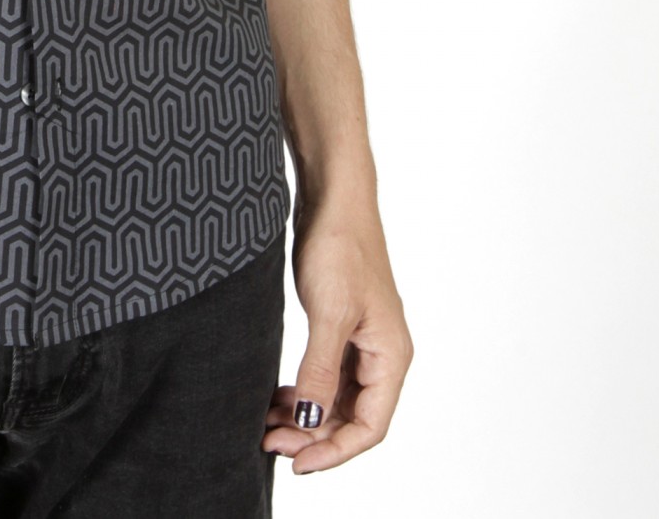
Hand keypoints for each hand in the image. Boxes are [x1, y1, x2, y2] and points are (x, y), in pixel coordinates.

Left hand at [263, 194, 413, 474]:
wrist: (333, 197)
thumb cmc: (341, 246)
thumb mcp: (329, 313)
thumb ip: (322, 371)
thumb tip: (313, 423)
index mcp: (391, 356)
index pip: (370, 427)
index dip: (335, 451)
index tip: (296, 461)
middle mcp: (381, 354)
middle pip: (353, 418)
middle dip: (314, 436)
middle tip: (269, 441)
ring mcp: (361, 341)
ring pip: (337, 399)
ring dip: (306, 416)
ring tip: (267, 424)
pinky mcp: (341, 327)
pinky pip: (327, 376)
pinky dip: (304, 391)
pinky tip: (278, 396)